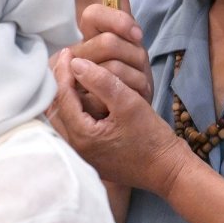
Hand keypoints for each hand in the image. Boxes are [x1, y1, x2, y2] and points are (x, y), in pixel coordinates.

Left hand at [48, 51, 190, 197]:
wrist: (167, 170)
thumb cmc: (152, 138)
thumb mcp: (129, 103)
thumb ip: (102, 81)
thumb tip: (76, 63)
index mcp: (82, 136)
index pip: (63, 97)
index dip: (63, 72)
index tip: (67, 52)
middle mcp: (75, 148)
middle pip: (56, 110)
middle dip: (59, 83)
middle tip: (65, 61)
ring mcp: (81, 155)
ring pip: (62, 119)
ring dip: (64, 96)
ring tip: (71, 75)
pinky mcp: (89, 156)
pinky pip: (72, 128)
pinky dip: (72, 109)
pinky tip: (81, 96)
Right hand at [71, 0, 153, 110]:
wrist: (130, 115)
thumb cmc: (128, 76)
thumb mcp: (129, 46)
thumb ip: (123, 21)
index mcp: (86, 37)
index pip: (93, 13)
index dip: (119, 21)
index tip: (138, 35)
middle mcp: (75, 55)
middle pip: (108, 42)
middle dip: (134, 54)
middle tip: (141, 65)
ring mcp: (75, 78)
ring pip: (114, 67)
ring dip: (137, 75)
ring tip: (140, 82)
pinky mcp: (83, 103)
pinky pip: (114, 90)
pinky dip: (134, 90)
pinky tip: (137, 94)